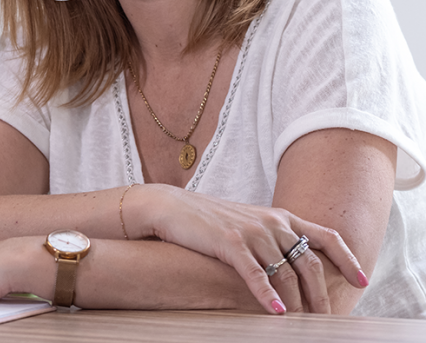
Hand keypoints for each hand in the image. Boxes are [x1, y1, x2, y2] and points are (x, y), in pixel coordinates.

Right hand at [131, 185, 367, 313]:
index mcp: (279, 216)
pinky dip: (267, 295)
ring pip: (285, 273)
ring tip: (300, 323)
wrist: (171, 207)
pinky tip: (274, 312)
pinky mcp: (229, 243)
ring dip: (296, 302)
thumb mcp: (249, 222)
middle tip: (324, 319)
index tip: (361, 281)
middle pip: (309, 262)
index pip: (326, 235)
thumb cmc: (210, 220)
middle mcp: (271, 222)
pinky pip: (255, 273)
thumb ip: (274, 237)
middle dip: (321, 295)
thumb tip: (296, 266)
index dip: (347, 258)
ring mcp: (251, 232)